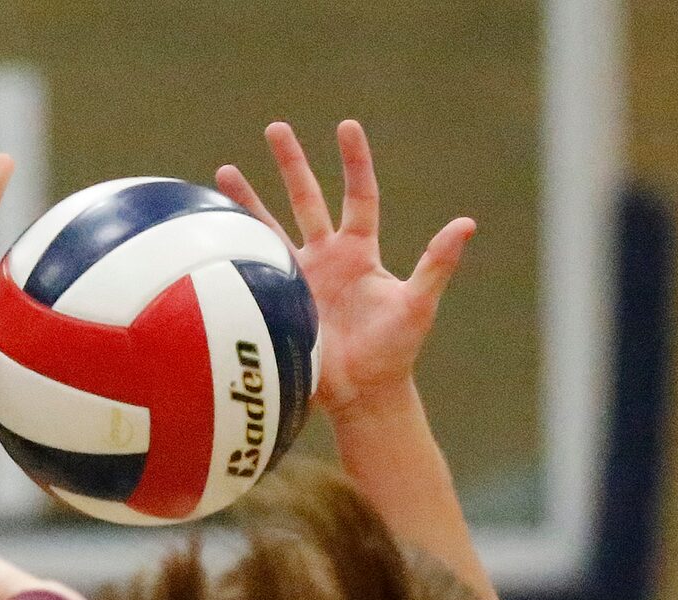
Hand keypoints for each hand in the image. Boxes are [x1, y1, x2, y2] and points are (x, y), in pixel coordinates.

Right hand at [217, 120, 472, 418]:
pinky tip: (211, 229)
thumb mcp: (418, 305)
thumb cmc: (394, 352)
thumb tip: (466, 224)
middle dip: (291, 164)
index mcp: (359, 252)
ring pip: (268, 230)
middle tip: (275, 127)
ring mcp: (299, 279)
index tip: (345, 126)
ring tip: (222, 173)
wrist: (360, 395)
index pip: (358, 195)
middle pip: (306, 200)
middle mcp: (327, 258)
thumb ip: (437, 264)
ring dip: (247, 202)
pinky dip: (233, 250)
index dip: (353, 162)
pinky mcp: (276, 303)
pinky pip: (251, 270)